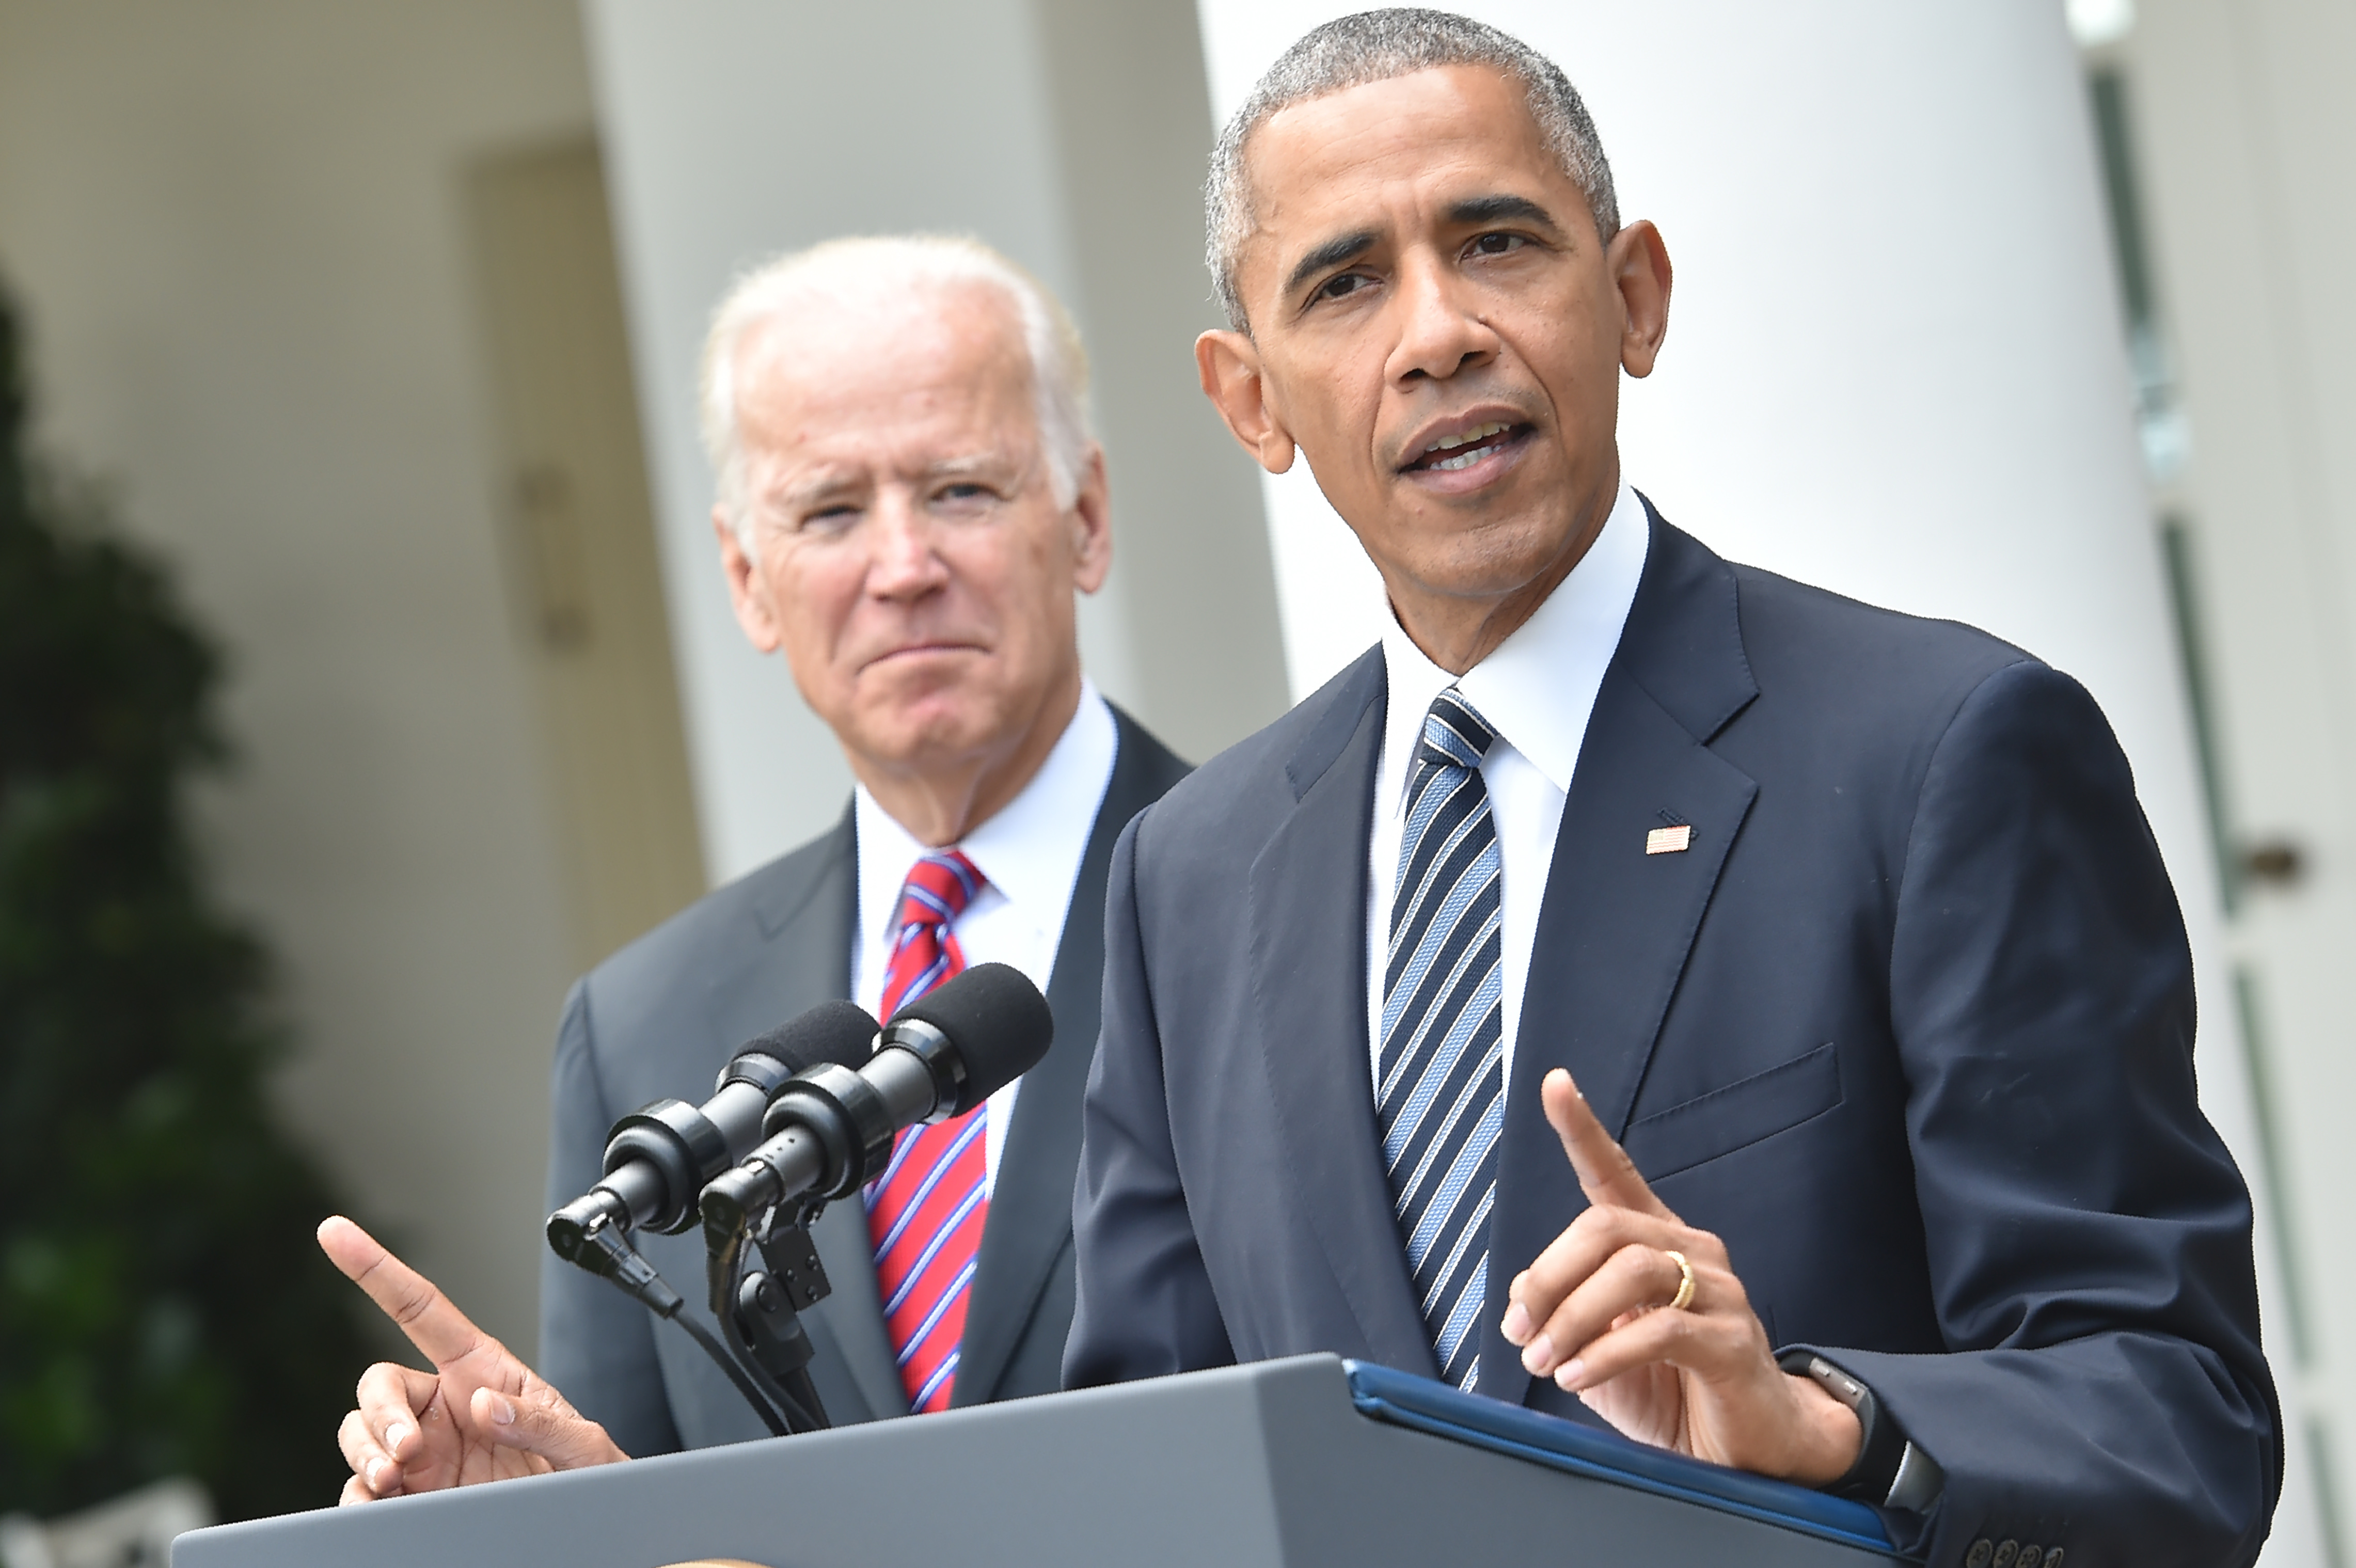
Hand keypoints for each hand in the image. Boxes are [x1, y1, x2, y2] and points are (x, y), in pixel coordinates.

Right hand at [317, 1215, 627, 1503]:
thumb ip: (543, 1422)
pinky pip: (360, 1488)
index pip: (420, 1308)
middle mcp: (443, 1406)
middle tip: (406, 1453)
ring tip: (392, 1480)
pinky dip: (358, 1496)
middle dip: (381, 1415)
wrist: (583, 1524)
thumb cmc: (586, 1476)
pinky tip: (377, 1504)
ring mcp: (423, 1452)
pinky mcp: (411, 1496)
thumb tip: (485, 1406)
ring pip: (361, 1433)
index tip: (335, 1231)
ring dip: (364, 1453)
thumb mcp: (584, 1445)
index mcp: (481, 1370)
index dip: (377, 1269)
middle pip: (378, 1384)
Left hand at [1497, 1070, 1860, 1484]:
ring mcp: (1719, 1292)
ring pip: (1631, 1271)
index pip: (1616, 1172)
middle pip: (1606, 1228)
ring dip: (1572, 1318)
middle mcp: (1692, 1251)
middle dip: (1549, 1277)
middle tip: (1521, 1330)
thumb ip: (1565, 1311)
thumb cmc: (1673, 1392)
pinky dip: (1607, 1353)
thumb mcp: (1599, 1348)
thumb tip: (1522, 1295)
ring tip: (1546, 1361)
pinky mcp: (1733, 1341)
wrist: (1749, 1450)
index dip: (1583, 1128)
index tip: (1555, 1084)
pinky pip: (1661, 1329)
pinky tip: (1581, 1377)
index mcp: (1657, 1243)